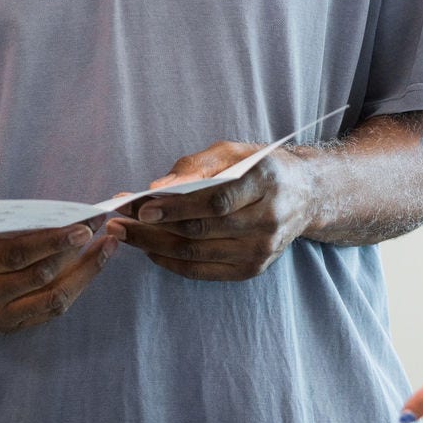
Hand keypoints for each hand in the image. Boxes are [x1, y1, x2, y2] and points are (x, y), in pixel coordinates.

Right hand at [0, 205, 125, 336]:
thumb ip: (5, 218)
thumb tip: (59, 214)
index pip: (18, 253)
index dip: (55, 241)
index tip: (85, 226)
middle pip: (38, 279)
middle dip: (77, 255)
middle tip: (103, 233)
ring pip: (47, 302)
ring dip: (82, 277)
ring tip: (104, 252)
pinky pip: (41, 315)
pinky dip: (67, 292)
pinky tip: (83, 271)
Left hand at [119, 140, 316, 280]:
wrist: (305, 195)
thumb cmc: (261, 168)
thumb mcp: (233, 151)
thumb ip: (195, 166)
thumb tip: (158, 187)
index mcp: (266, 181)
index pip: (216, 200)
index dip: (176, 206)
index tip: (141, 205)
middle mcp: (268, 220)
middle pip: (201, 230)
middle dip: (152, 226)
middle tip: (117, 220)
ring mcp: (261, 250)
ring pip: (197, 253)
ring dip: (153, 245)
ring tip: (123, 233)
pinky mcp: (252, 269)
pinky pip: (202, 270)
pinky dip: (171, 261)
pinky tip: (149, 249)